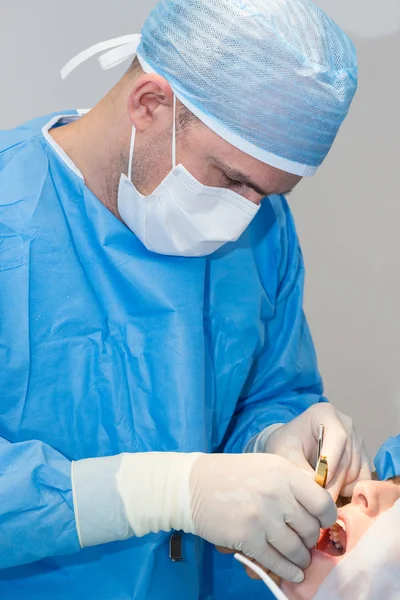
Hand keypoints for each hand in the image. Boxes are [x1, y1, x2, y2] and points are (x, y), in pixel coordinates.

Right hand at [189, 452, 336, 581]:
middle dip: (310, 540)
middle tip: (305, 543)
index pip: (322, 502)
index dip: (325, 518)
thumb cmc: (230, 475)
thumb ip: (291, 484)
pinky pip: (275, 561)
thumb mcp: (265, 466)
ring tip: (300, 560)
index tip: (320, 524)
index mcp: (283, 472)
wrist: (191, 485)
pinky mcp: (247, 538)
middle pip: (309, 528)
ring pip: (295, 549)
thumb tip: (317, 512)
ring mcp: (262, 516)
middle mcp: (276, 493)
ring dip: (300, 559)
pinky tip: (292, 573)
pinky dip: (287, 571)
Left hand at [264, 404, 370, 498]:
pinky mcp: (363, 456)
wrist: (292, 444)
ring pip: (356, 471)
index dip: (331, 462)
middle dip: (333, 482)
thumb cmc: (287, 444)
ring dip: (340, 487)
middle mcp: (346, 424)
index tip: (319, 483)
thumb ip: (298, 468)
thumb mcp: (284, 452)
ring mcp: (357, 440)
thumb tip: (316, 485)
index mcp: (325, 413)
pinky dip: (350, 490)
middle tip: (317, 500)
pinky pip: (363, 479)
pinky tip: (332, 491)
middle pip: (348, 458)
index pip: (338, 437)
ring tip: (320, 494)